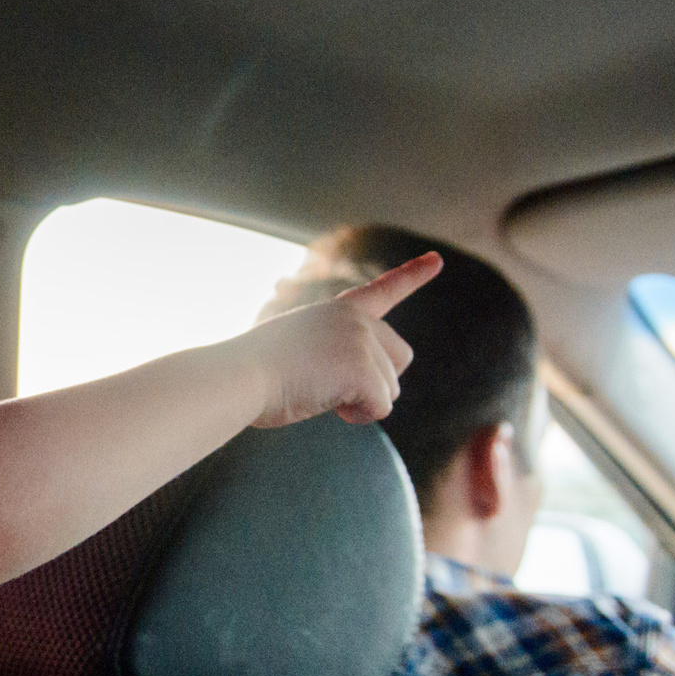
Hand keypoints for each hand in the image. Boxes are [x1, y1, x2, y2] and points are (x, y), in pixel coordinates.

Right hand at [236, 253, 438, 427]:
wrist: (238, 375)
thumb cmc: (253, 372)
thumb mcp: (296, 349)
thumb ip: (331, 354)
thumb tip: (355, 389)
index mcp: (336, 311)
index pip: (383, 289)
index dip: (413, 275)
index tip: (436, 259)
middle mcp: (355, 320)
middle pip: (400, 358)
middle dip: (378, 381)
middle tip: (335, 388)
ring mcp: (361, 341)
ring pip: (389, 389)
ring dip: (359, 401)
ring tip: (316, 391)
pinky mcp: (363, 369)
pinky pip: (380, 407)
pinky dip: (358, 415)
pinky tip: (327, 404)